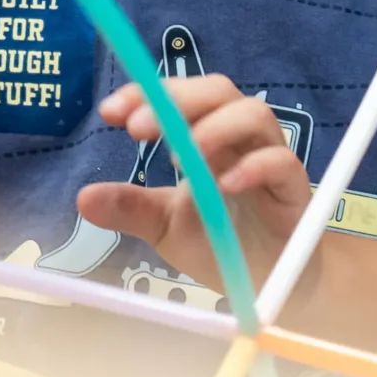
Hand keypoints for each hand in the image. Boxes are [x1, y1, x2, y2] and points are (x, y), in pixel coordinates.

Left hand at [76, 74, 313, 306]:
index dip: (146, 94)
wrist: (269, 286)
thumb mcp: (165, 226)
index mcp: (208, 137)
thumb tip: (81, 198)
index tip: (109, 112)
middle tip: (137, 129)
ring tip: (183, 155)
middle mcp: (239, 140)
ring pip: (255, 114)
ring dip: (216, 125)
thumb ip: (131, 208)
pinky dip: (255, 166)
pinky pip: (284, 163)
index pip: (180, 96)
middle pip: (218, 91)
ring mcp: (269, 162)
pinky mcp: (294, 193)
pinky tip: (226, 184)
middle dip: (177, 99)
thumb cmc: (223, 244)